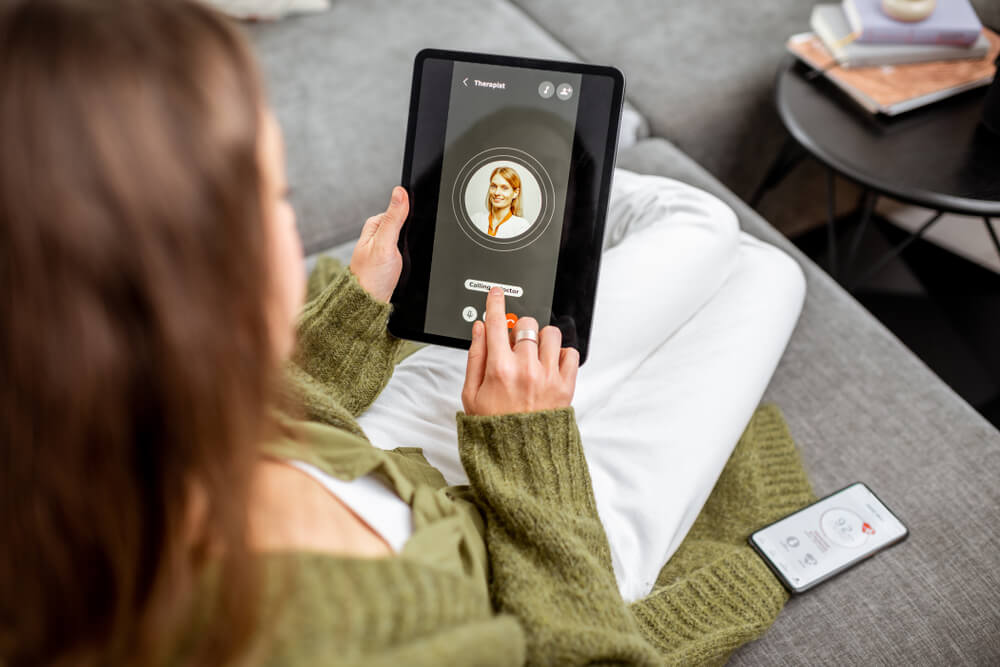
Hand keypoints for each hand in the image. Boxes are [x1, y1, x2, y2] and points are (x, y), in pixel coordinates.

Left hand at [349, 187, 407, 301]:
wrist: (369, 304)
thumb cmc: (371, 277)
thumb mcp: (385, 243)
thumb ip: (394, 218)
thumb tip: (400, 192)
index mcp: (374, 225)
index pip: (399, 210)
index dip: (410, 218)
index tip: (408, 232)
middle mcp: (378, 234)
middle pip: (405, 225)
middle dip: (410, 234)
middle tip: (403, 251)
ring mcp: (385, 247)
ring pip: (407, 239)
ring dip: (411, 247)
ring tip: (402, 260)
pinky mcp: (391, 259)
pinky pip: (406, 250)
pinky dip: (410, 255)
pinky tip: (406, 265)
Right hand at [462, 287, 578, 415]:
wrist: (520, 457)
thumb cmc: (494, 427)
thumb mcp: (472, 393)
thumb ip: (476, 357)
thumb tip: (481, 329)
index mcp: (500, 368)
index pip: (499, 323)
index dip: (496, 303)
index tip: (497, 294)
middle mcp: (526, 368)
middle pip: (527, 324)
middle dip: (520, 329)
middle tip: (515, 344)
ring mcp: (548, 376)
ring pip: (551, 334)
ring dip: (541, 339)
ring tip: (534, 355)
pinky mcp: (566, 386)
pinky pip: (570, 353)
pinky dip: (561, 354)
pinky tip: (549, 365)